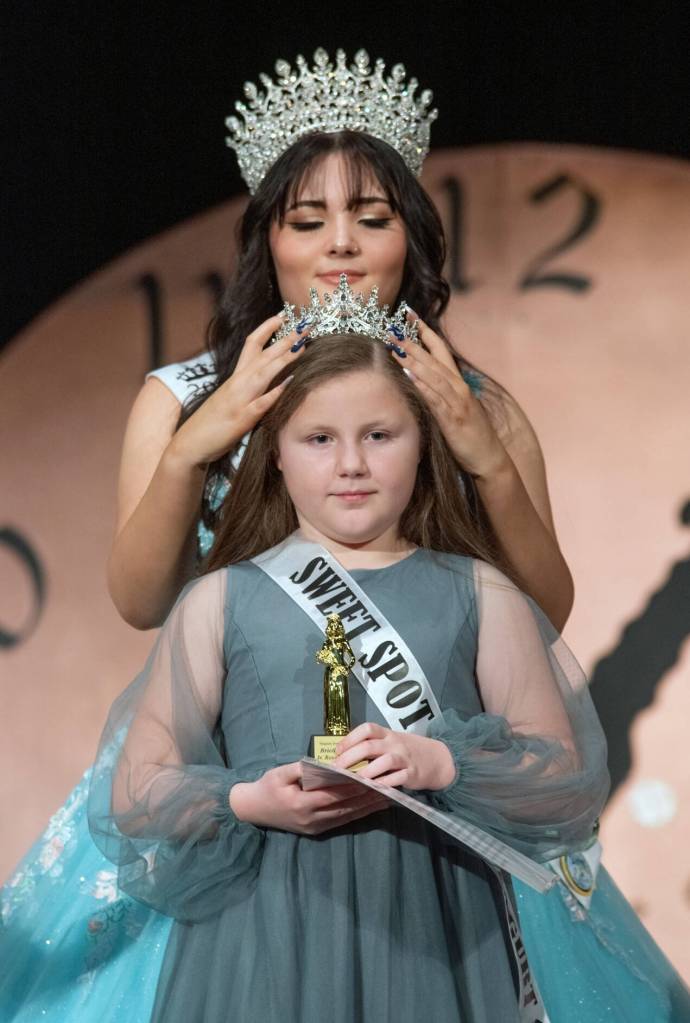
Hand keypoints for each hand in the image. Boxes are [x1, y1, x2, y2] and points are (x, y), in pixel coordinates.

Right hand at [167, 315, 308, 468]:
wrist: (189, 444)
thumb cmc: (211, 424)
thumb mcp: (231, 400)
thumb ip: (247, 389)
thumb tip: (267, 380)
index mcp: (235, 378)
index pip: (251, 344)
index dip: (267, 328)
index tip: (283, 316)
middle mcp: (237, 383)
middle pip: (263, 354)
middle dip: (285, 339)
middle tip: (306, 325)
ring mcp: (239, 400)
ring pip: (263, 373)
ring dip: (284, 358)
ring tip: (302, 345)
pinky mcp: (241, 419)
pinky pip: (260, 403)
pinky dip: (275, 392)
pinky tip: (289, 383)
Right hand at [229, 762, 388, 834]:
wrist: (252, 810)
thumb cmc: (266, 787)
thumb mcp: (280, 773)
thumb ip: (301, 769)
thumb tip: (324, 765)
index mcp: (302, 803)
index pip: (334, 793)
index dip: (354, 786)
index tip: (372, 777)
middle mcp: (312, 818)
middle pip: (345, 806)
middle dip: (368, 797)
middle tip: (388, 786)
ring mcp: (315, 826)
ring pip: (347, 816)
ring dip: (368, 807)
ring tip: (387, 797)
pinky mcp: (317, 830)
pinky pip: (341, 821)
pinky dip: (358, 814)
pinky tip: (371, 808)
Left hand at [333, 723, 455, 790]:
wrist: (437, 759)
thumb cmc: (407, 751)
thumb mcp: (391, 742)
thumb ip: (372, 745)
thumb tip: (344, 755)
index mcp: (387, 734)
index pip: (367, 729)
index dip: (350, 738)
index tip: (337, 751)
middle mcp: (395, 743)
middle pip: (369, 746)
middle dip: (350, 757)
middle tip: (337, 769)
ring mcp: (404, 758)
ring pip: (384, 761)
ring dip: (366, 772)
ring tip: (354, 780)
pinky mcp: (412, 773)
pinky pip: (397, 778)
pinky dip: (384, 783)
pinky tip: (374, 788)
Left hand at [391, 319, 508, 478]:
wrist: (489, 458)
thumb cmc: (471, 435)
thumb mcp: (457, 408)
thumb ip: (442, 393)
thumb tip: (420, 379)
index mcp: (458, 384)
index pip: (441, 350)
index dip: (425, 331)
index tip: (409, 315)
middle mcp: (458, 388)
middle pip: (433, 358)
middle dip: (412, 341)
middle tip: (393, 326)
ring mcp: (456, 402)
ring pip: (433, 375)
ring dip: (413, 359)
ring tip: (395, 345)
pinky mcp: (453, 419)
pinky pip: (435, 399)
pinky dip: (422, 385)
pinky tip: (409, 375)